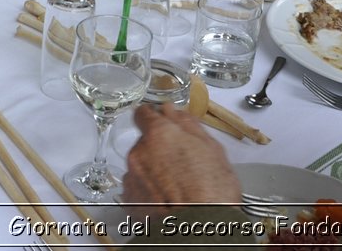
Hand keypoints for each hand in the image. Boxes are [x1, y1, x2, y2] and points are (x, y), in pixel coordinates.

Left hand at [122, 104, 239, 217]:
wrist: (199, 230)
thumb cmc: (212, 191)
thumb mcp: (212, 149)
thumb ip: (188, 124)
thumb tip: (173, 111)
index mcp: (159, 134)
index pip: (143, 113)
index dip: (154, 119)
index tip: (163, 127)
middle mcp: (139, 152)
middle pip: (145, 142)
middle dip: (159, 149)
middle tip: (180, 164)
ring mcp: (132, 177)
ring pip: (141, 166)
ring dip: (153, 171)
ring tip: (176, 187)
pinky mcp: (129, 200)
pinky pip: (137, 187)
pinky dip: (148, 191)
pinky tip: (166, 200)